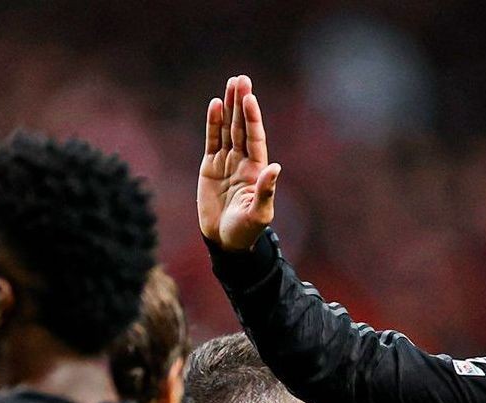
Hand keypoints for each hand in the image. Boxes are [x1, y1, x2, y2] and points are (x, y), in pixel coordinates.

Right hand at [198, 74, 279, 251]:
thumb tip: (276, 168)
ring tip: (231, 84)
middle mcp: (243, 161)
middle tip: (241, 79)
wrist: (225, 241)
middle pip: (241, 127)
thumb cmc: (245, 230)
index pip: (255, 138)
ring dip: (230, 107)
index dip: (252, 118)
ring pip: (228, 129)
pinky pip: (212, 140)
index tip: (250, 99)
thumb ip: (266, 191)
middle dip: (242, 103)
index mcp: (257, 170)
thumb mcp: (258, 214)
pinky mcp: (210, 167)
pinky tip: (215, 104)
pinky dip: (213, 123)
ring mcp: (226, 162)